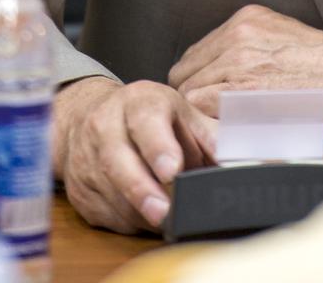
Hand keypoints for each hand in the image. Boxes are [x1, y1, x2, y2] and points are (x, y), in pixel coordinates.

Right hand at [52, 76, 215, 233]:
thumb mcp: (181, 115)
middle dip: (142, 189)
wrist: (90, 119)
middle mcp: (106, 124)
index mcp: (138, 101)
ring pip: (112, 193)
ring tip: (164, 219)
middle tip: (165, 212)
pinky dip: (129, 221)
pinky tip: (144, 216)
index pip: (146, 119)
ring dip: (140, 212)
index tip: (172, 169)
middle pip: (119, 159)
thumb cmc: (149, 120)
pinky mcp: (78, 189)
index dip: (158, 146)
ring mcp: (86, 157)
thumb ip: (210, 137)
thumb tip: (244, 161)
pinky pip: (105, 213)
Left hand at [168, 4, 322, 132]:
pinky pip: (205, 112)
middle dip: (195, 99)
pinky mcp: (246, 89)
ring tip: (223, 131)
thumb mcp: (286, 40)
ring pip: (190, 95)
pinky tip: (232, 135)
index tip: (208, 100)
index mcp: (246, 20)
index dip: (200, 82)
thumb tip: (223, 75)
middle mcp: (238, 35)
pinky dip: (212, 127)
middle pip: (186, 74)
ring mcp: (239, 61)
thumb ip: (251, 51)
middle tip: (213, 121)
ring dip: (201, 116)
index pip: (196, 55)